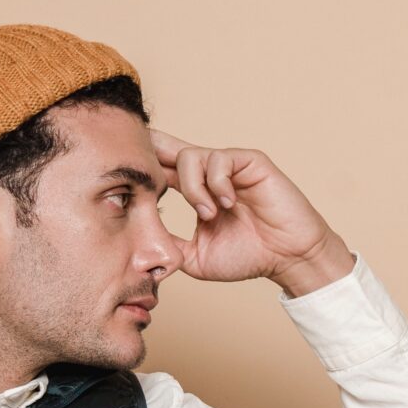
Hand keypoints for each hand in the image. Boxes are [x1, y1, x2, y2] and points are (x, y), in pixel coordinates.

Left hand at [148, 129, 352, 294]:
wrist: (288, 258)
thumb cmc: (249, 257)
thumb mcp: (194, 256)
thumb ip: (168, 243)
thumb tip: (134, 237)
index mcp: (195, 190)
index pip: (161, 168)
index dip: (141, 166)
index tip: (119, 175)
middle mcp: (210, 173)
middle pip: (168, 148)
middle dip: (149, 154)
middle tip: (134, 167)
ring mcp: (230, 166)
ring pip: (191, 157)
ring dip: (193, 188)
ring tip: (208, 214)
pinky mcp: (250, 162)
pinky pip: (220, 160)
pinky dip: (217, 183)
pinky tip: (226, 204)